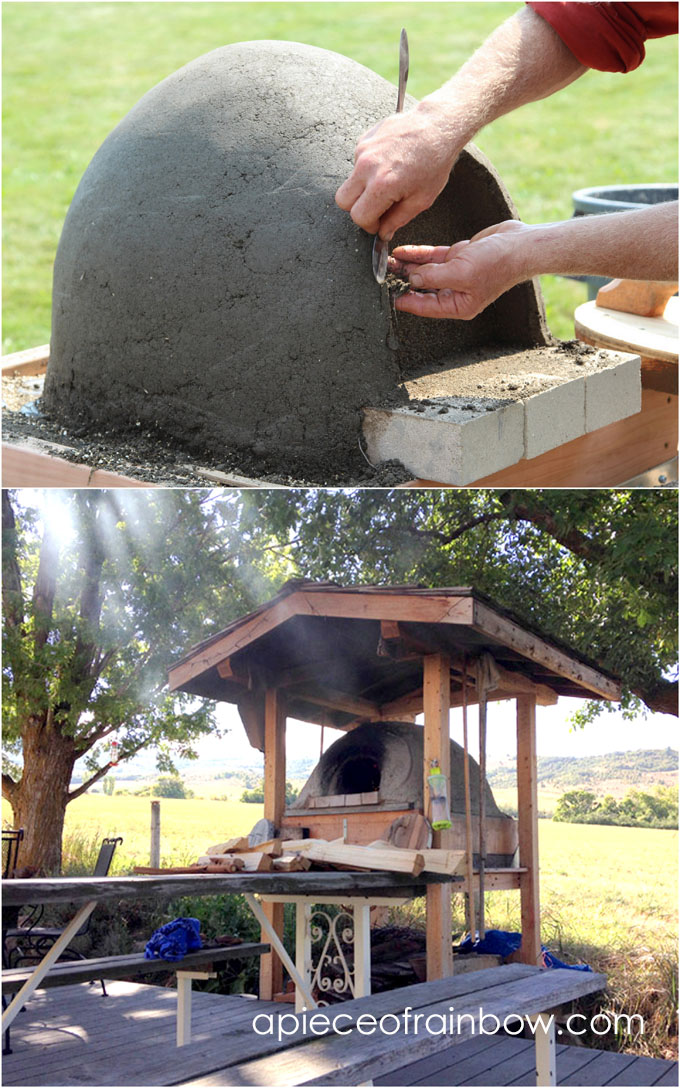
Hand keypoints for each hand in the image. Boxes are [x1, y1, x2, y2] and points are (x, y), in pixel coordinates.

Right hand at [335, 104, 461, 239]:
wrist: (437, 126)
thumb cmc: (434, 161)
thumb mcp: (421, 199)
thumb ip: (397, 220)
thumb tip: (383, 233)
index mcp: (382, 185)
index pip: (359, 216)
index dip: (369, 225)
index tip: (378, 223)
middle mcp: (367, 167)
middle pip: (343, 200)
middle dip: (357, 209)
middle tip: (376, 208)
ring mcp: (363, 150)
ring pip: (349, 181)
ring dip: (363, 188)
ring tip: (387, 182)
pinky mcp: (364, 139)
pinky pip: (356, 163)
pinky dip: (368, 170)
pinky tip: (387, 165)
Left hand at [392, 219, 532, 318]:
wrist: (521, 244)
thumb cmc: (499, 264)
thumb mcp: (461, 272)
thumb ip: (433, 276)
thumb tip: (412, 278)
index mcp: (459, 305)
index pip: (426, 307)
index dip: (407, 302)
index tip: (389, 298)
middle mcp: (456, 292)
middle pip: (423, 288)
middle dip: (403, 280)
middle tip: (383, 273)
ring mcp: (457, 274)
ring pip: (425, 271)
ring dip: (407, 265)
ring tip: (388, 259)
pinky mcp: (459, 257)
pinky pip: (433, 257)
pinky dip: (418, 254)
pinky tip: (403, 251)